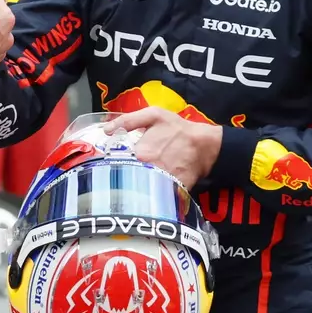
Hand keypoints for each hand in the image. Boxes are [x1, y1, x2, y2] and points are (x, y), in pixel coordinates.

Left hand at [106, 106, 222, 189]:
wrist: (204, 146)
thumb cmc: (177, 129)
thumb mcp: (154, 115)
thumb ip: (128, 120)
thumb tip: (107, 130)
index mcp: (140, 153)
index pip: (116, 163)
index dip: (111, 163)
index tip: (109, 163)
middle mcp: (147, 170)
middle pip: (125, 178)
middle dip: (121, 176)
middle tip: (120, 173)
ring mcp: (159, 183)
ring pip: (138, 189)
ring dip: (133, 186)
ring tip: (132, 183)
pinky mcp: (169, 193)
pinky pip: (154, 197)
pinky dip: (149, 195)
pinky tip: (147, 191)